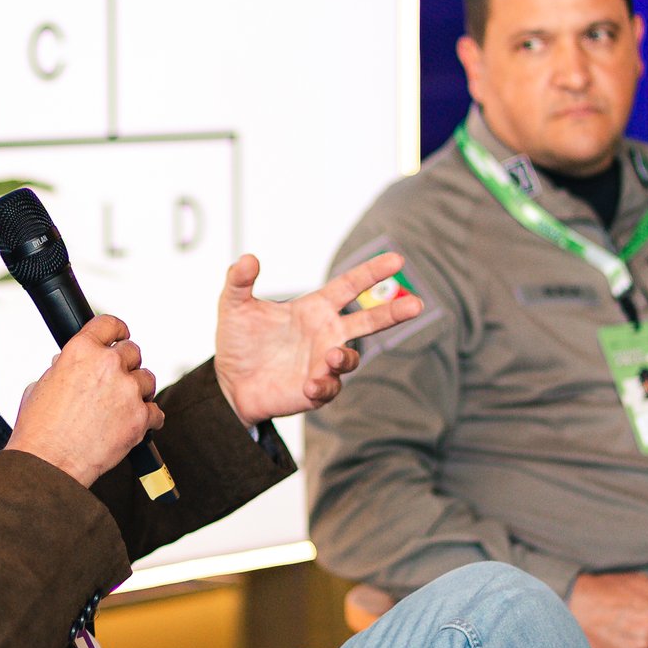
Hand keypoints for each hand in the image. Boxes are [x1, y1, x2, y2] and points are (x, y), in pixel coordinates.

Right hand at [3, 316, 163, 486]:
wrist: (48, 463)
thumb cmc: (39, 429)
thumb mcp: (41, 385)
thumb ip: (62, 368)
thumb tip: (67, 364)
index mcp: (81, 351)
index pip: (109, 324)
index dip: (118, 329)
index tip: (122, 335)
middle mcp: (107, 365)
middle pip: (133, 351)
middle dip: (126, 365)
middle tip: (116, 382)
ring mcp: (127, 391)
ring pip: (147, 380)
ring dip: (138, 391)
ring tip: (121, 407)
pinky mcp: (140, 417)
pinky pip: (156, 411)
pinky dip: (147, 419)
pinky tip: (133, 424)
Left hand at [213, 251, 425, 425]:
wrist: (230, 382)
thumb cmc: (239, 341)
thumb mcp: (233, 306)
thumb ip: (239, 280)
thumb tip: (247, 258)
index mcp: (315, 308)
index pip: (350, 285)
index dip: (373, 272)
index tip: (397, 260)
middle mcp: (327, 333)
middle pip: (369, 321)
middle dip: (393, 313)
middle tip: (417, 304)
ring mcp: (324, 362)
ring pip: (351, 358)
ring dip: (345, 357)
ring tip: (333, 356)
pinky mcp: (317, 390)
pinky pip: (330, 387)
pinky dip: (324, 384)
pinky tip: (311, 384)